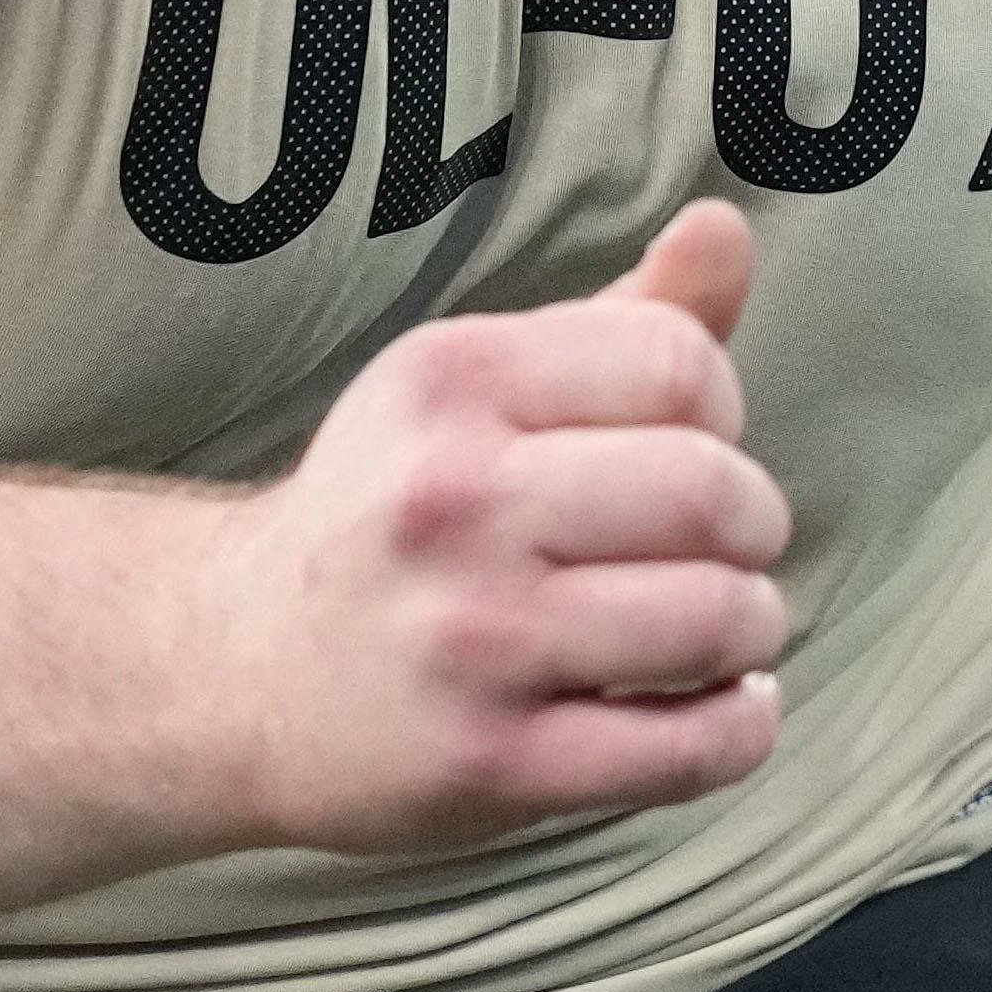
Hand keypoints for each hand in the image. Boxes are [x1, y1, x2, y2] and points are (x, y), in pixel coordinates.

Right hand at [195, 201, 793, 854]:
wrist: (238, 667)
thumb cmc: (399, 509)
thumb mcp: (477, 386)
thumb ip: (622, 313)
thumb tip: (729, 226)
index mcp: (450, 380)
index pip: (679, 364)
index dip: (720, 408)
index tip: (686, 448)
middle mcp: (451, 502)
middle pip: (709, 492)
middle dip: (754, 521)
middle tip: (726, 546)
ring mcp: (472, 642)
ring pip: (713, 618)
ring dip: (753, 623)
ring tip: (725, 628)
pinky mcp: (494, 765)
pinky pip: (689, 747)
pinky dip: (744, 724)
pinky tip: (726, 702)